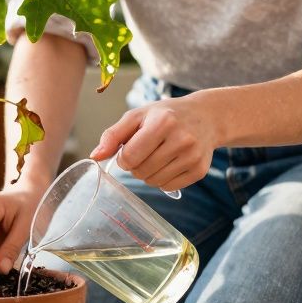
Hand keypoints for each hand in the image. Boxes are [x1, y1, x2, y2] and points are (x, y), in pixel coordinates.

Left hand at [91, 95, 220, 192]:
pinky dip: (162, 179)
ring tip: (157, 156)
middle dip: (135, 165)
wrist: (206, 117)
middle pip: (140, 171)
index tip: (130, 150)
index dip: (124, 157)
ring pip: (153, 182)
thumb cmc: (165, 115)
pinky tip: (169, 163)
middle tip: (145, 151)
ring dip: (148, 174)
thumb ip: (113, 135)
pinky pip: (168, 187)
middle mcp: (181, 139)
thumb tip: (95, 156)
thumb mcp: (138, 116)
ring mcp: (192, 157)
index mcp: (163, 122)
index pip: (130, 156)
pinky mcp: (199, 171)